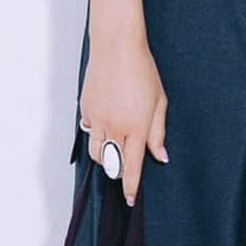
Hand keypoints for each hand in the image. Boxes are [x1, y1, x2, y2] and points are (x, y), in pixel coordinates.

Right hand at [79, 37, 169, 204]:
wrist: (117, 47)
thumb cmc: (142, 70)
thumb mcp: (159, 101)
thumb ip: (158, 132)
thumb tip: (160, 156)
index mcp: (136, 127)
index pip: (131, 167)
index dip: (130, 187)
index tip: (129, 199)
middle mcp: (114, 127)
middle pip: (110, 165)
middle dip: (118, 170)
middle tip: (126, 163)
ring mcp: (97, 119)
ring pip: (96, 152)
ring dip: (106, 155)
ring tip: (117, 142)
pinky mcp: (85, 109)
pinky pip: (89, 131)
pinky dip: (97, 134)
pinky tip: (107, 119)